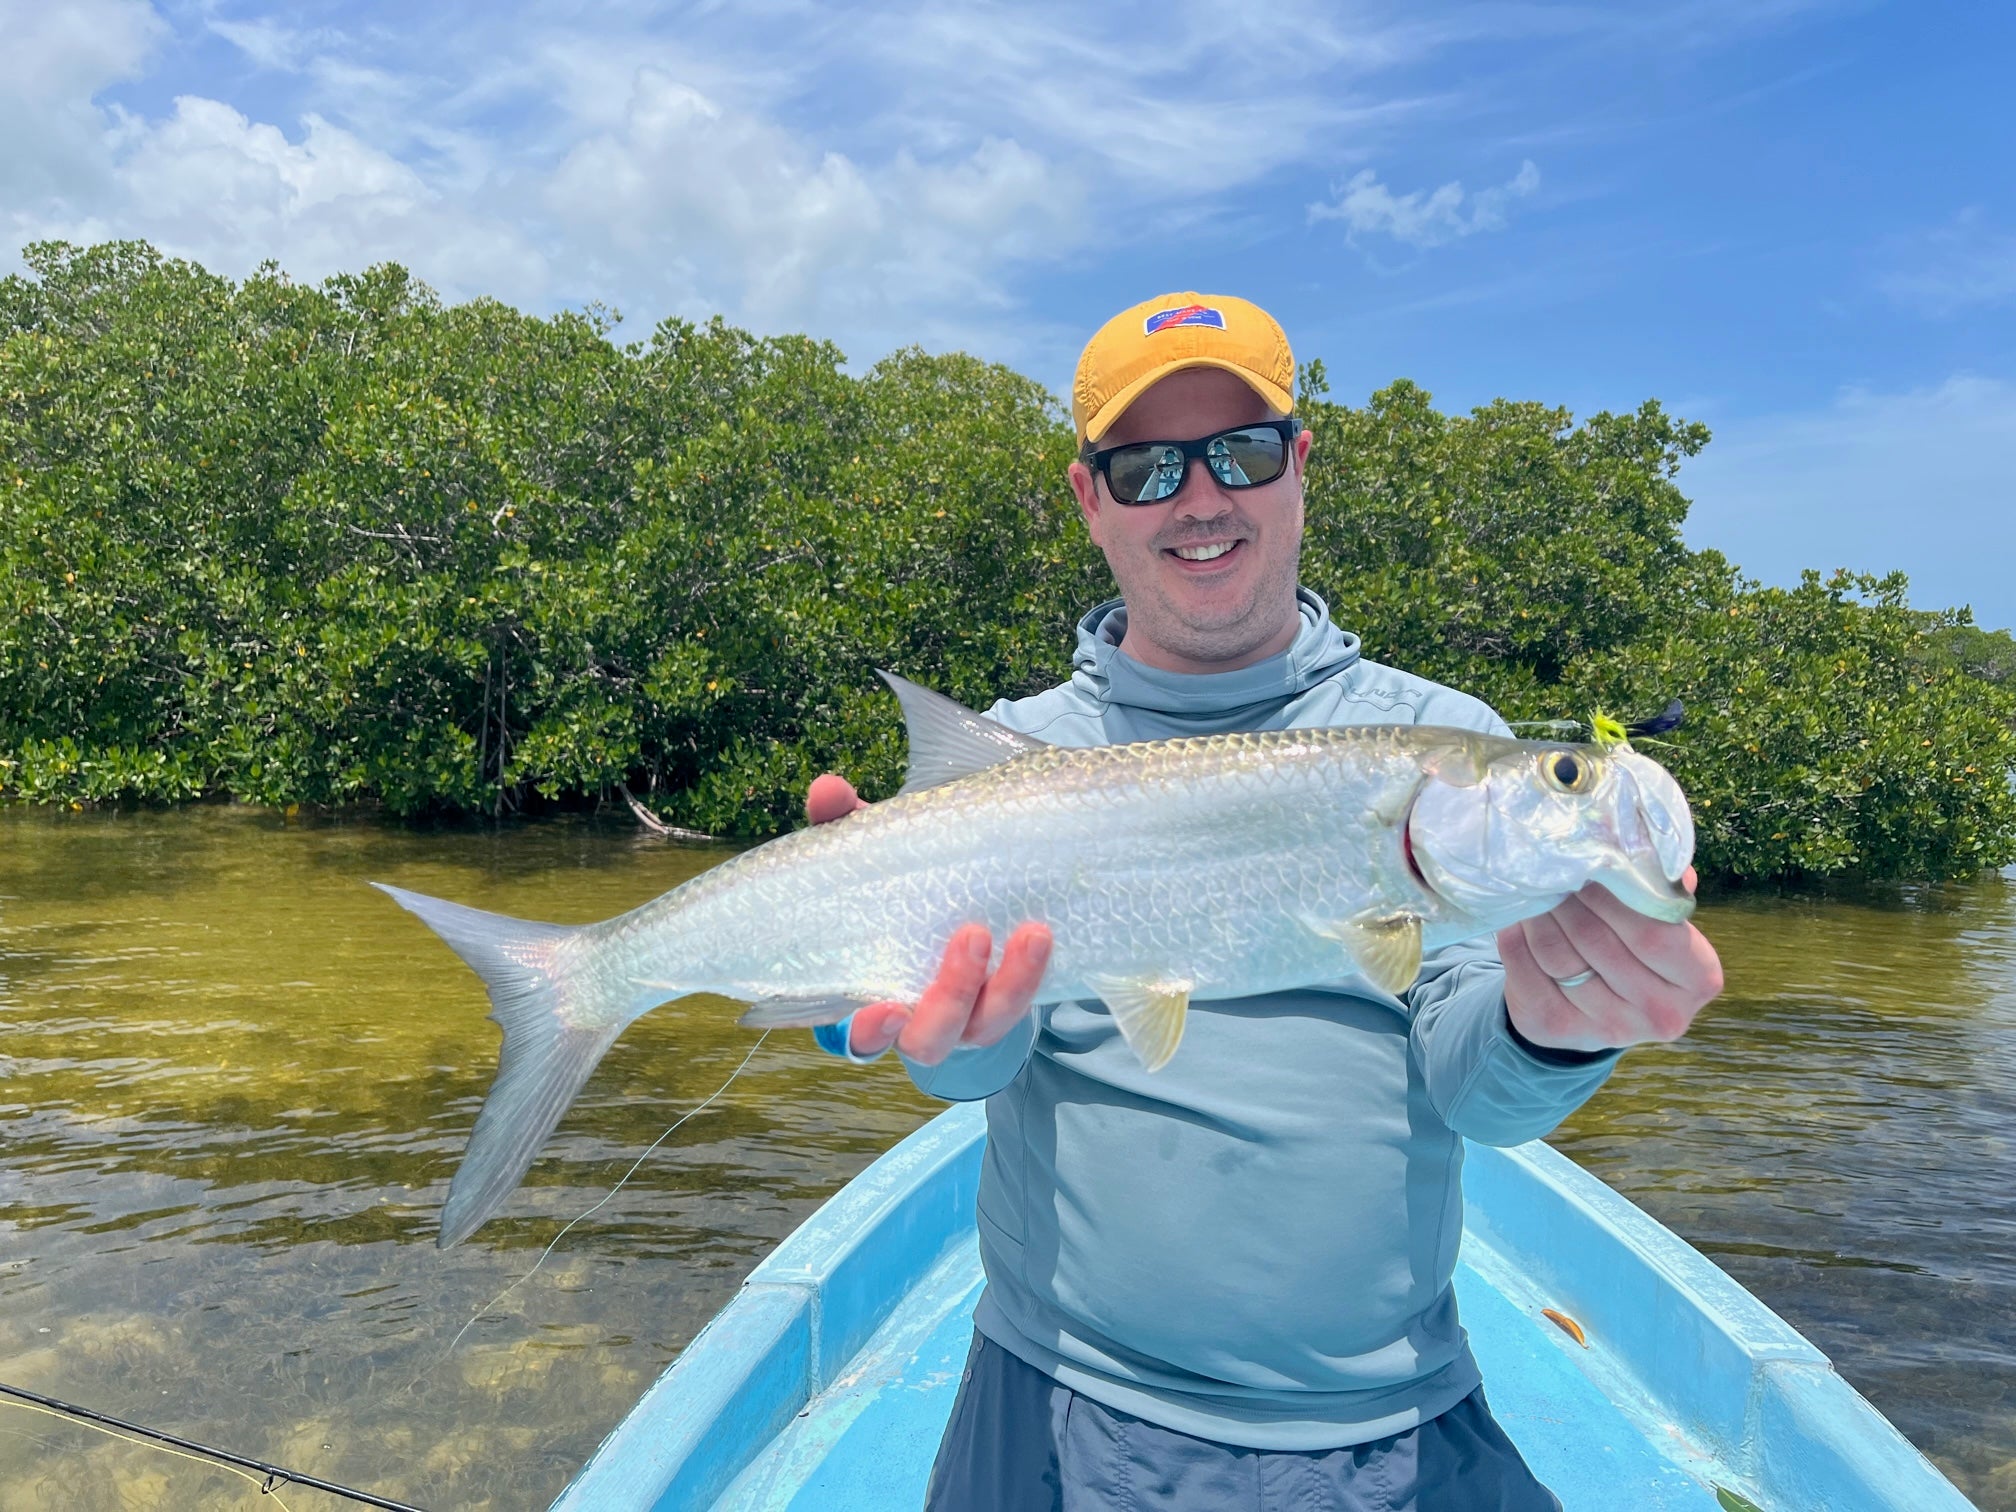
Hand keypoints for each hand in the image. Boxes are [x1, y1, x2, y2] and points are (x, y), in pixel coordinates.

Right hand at [805, 774, 1052, 1063]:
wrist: (955, 912)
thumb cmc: (896, 895)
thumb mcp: (872, 861)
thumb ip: (843, 829)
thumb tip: (827, 789)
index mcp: (874, 997)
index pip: (864, 1036)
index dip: (872, 1031)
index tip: (886, 1009)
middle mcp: (922, 1020)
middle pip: (933, 1039)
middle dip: (952, 995)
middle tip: (974, 935)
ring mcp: (971, 1017)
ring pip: (990, 1024)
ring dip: (1013, 984)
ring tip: (1032, 932)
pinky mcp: (1011, 999)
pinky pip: (1026, 999)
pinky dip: (1035, 972)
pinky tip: (1044, 933)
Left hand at [1498, 867, 1723, 1051]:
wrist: (1595, 1007)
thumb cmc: (1635, 948)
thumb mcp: (1659, 920)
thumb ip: (1659, 887)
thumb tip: (1644, 851)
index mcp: (1699, 978)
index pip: (1654, 933)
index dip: (1614, 897)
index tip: (1589, 866)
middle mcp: (1661, 1013)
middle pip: (1598, 943)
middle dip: (1568, 901)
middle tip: (1551, 871)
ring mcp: (1610, 1029)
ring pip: (1558, 957)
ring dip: (1539, 917)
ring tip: (1533, 890)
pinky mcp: (1559, 1031)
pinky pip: (1526, 973)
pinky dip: (1515, 941)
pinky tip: (1517, 920)